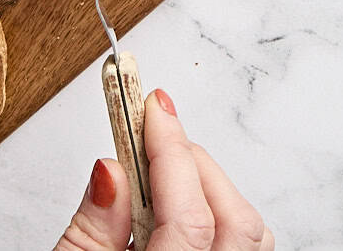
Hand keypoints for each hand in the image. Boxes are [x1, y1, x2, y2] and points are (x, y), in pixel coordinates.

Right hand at [57, 88, 272, 250]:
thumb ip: (92, 228)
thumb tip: (111, 168)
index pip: (189, 215)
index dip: (170, 150)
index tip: (152, 105)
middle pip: (235, 219)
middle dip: (193, 164)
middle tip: (152, 134)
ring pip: (250, 233)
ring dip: (210, 189)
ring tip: (163, 173)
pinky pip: (244, 247)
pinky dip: (219, 214)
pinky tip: (181, 206)